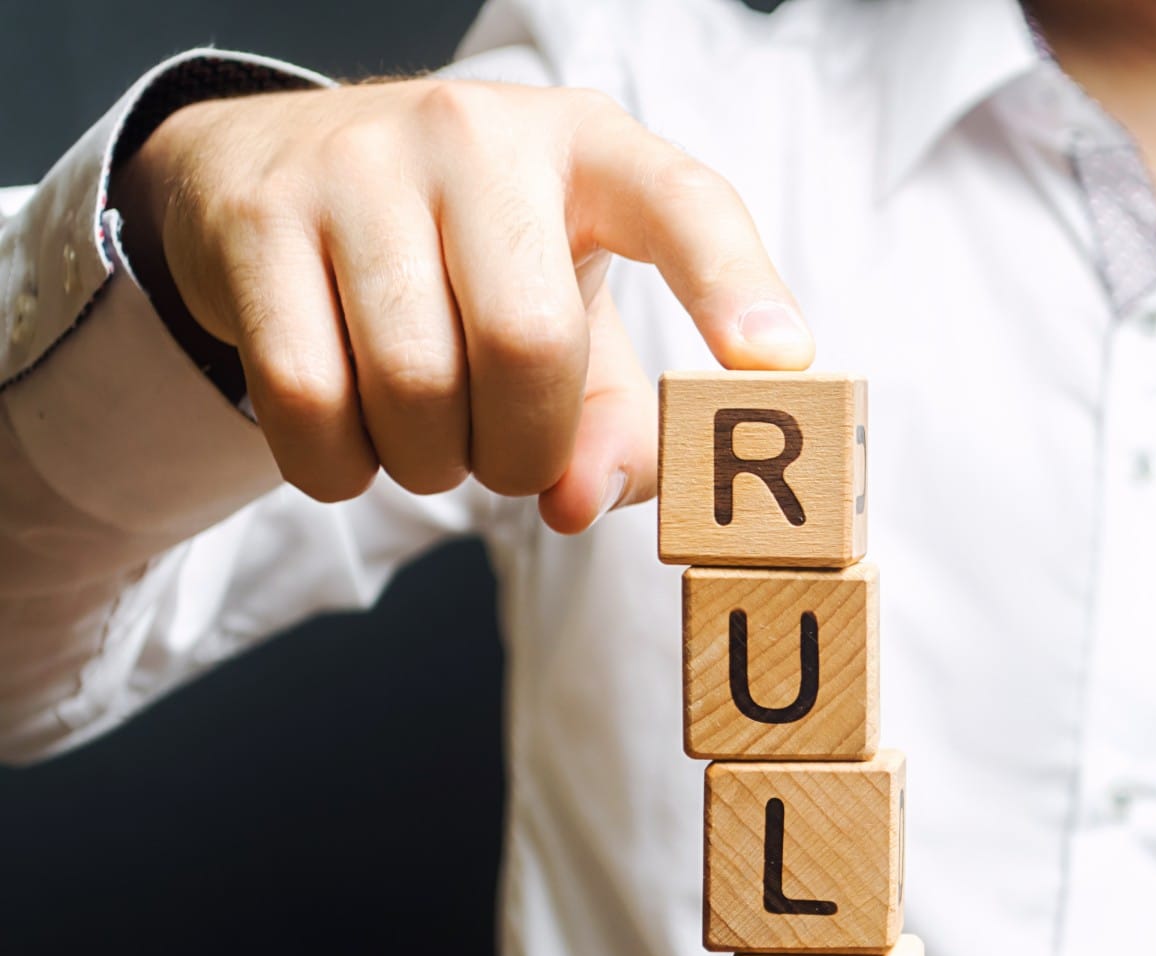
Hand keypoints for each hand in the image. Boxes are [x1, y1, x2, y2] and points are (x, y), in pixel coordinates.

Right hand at [110, 80, 813, 532]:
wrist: (280, 175)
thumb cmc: (472, 267)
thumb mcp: (573, 322)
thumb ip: (616, 425)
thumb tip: (577, 503)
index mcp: (592, 150)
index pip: (685, 205)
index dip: (735, 288)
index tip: (778, 366)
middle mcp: (479, 135)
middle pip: (528, 345)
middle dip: (523, 449)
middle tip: (508, 459)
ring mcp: (358, 166)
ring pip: (413, 385)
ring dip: (430, 465)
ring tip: (430, 440)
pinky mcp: (258, 218)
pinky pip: (307, 400)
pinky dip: (339, 467)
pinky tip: (353, 444)